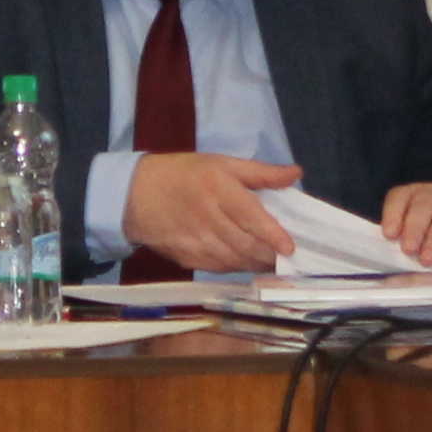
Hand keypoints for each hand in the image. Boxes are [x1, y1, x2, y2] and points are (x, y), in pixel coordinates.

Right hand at [118, 154, 300, 274]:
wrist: (134, 194)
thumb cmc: (184, 174)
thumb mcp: (221, 163)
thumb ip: (260, 172)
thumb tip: (296, 174)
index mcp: (218, 189)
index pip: (250, 216)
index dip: (272, 234)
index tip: (289, 248)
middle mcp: (207, 217)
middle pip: (246, 244)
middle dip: (269, 256)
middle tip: (286, 259)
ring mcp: (195, 241)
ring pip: (235, 261)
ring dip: (256, 265)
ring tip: (271, 263)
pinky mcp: (186, 257)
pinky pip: (219, 268)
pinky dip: (236, 267)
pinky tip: (245, 262)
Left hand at [381, 180, 431, 273]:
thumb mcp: (416, 237)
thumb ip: (403, 241)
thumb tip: (389, 258)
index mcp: (414, 195)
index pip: (400, 197)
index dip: (393, 214)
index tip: (389, 235)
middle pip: (424, 204)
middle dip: (414, 228)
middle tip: (408, 250)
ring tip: (426, 261)